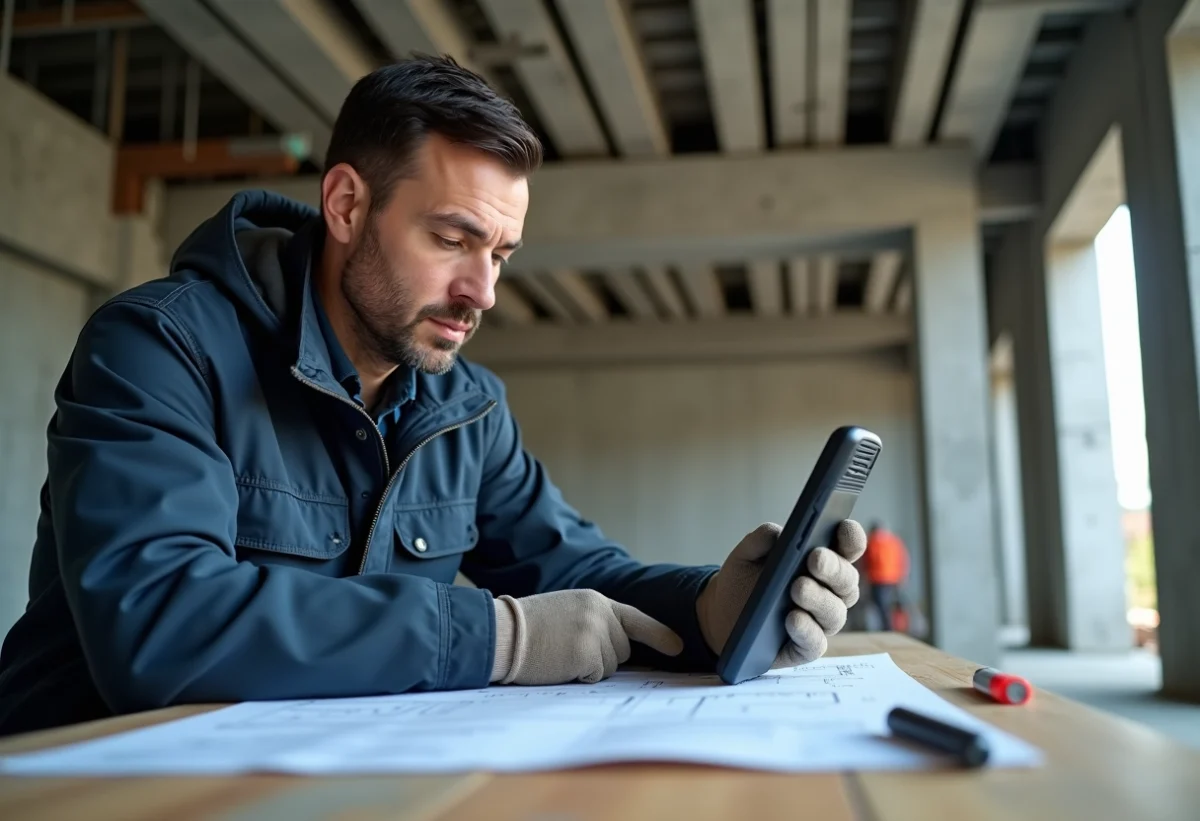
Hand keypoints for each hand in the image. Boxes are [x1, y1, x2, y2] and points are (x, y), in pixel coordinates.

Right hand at [491, 589, 683, 684]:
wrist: (503, 633)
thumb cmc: (527, 628)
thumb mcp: (566, 611)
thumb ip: (593, 620)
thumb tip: (617, 648)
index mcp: (595, 600)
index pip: (634, 618)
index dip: (658, 634)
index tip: (677, 646)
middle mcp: (601, 613)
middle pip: (623, 650)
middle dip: (602, 657)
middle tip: (567, 649)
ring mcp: (596, 633)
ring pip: (611, 667)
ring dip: (588, 668)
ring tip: (559, 654)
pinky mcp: (589, 654)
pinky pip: (596, 677)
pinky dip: (579, 677)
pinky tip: (559, 664)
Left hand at [696, 520, 866, 666]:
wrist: (722, 615)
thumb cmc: (744, 580)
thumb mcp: (745, 555)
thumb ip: (759, 540)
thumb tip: (776, 533)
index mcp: (822, 562)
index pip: (848, 547)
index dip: (850, 537)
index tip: (842, 526)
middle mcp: (829, 591)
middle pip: (847, 580)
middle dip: (833, 568)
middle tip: (815, 559)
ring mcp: (820, 620)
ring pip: (835, 612)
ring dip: (818, 598)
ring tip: (797, 588)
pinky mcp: (806, 647)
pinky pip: (816, 643)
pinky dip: (807, 631)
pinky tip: (792, 619)